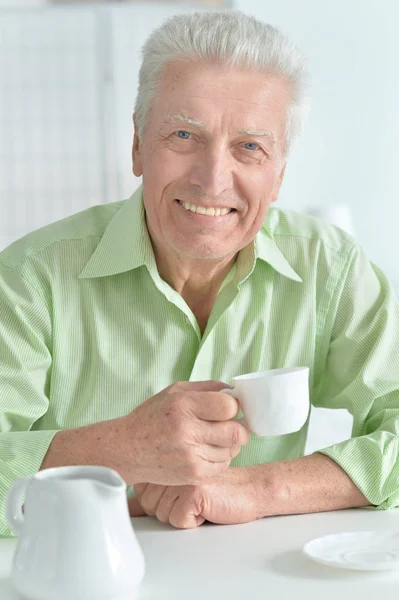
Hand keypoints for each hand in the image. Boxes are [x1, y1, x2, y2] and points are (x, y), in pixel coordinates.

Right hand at [121, 381, 250, 485]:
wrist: (126, 450)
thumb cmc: (151, 417)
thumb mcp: (174, 392)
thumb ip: (206, 388)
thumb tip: (233, 391)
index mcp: (184, 405)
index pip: (229, 406)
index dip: (233, 406)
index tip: (228, 408)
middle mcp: (188, 431)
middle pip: (237, 432)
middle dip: (239, 427)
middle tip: (231, 425)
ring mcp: (191, 455)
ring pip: (232, 450)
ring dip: (229, 443)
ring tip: (213, 438)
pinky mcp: (193, 474)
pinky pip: (223, 465)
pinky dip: (221, 458)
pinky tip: (206, 450)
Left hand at [129, 467, 260, 528]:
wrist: (248, 488)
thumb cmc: (214, 488)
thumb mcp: (180, 484)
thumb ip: (153, 490)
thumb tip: (124, 507)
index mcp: (166, 460)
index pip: (141, 493)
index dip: (160, 502)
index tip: (179, 494)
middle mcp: (171, 464)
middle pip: (149, 506)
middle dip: (171, 510)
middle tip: (192, 498)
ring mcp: (182, 475)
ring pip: (162, 515)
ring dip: (183, 516)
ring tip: (200, 500)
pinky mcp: (193, 490)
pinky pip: (178, 520)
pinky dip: (194, 521)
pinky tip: (207, 507)